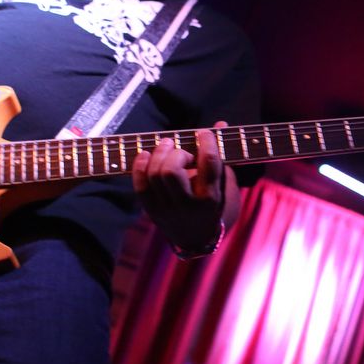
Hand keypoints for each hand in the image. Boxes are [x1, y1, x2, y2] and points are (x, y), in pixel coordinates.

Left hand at [131, 122, 227, 250]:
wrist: (197, 239)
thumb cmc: (214, 205)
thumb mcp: (224, 184)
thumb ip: (220, 156)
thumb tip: (219, 124)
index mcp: (211, 198)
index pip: (209, 163)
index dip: (206, 142)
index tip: (203, 133)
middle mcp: (188, 206)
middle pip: (172, 171)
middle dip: (176, 153)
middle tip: (182, 151)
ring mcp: (167, 209)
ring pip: (155, 175)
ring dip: (159, 154)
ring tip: (167, 146)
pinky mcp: (152, 210)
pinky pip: (140, 184)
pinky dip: (140, 165)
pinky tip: (146, 154)